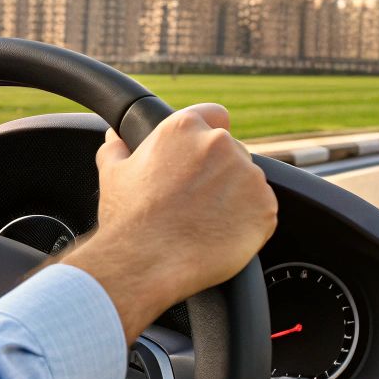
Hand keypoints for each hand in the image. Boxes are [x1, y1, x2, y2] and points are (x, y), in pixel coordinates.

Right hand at [61, 104, 276, 342]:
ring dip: (235, 197)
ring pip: (248, 181)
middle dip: (220, 172)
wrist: (147, 264)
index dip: (209, 136)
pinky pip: (262, 210)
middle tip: (197, 201)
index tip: (203, 157)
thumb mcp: (112, 174)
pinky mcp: (265, 207)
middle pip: (232, 151)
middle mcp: (220, 144)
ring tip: (206, 222)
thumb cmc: (128, 220)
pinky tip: (221, 236)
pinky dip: (248, 222)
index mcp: (185, 128)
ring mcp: (247, 175)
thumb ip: (117, 148)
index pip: (215, 115)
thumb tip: (115, 137)